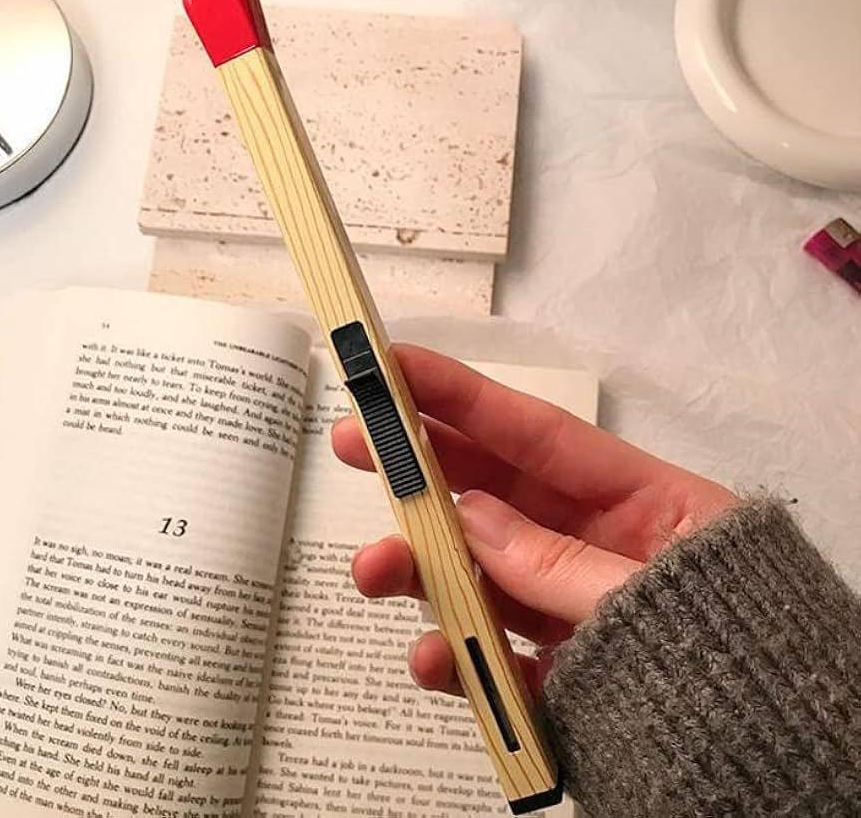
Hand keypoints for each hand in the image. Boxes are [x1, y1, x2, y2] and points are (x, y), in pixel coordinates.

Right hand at [332, 345, 735, 696]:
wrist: (782, 771)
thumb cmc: (747, 663)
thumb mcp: (660, 597)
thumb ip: (558, 562)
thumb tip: (468, 516)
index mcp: (641, 504)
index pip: (537, 434)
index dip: (464, 395)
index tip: (395, 365)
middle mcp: (596, 547)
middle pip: (493, 493)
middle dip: (420, 468)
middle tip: (354, 443)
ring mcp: (570, 609)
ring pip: (479, 573)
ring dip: (419, 567)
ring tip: (374, 568)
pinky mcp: (556, 673)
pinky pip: (495, 653)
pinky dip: (457, 653)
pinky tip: (432, 655)